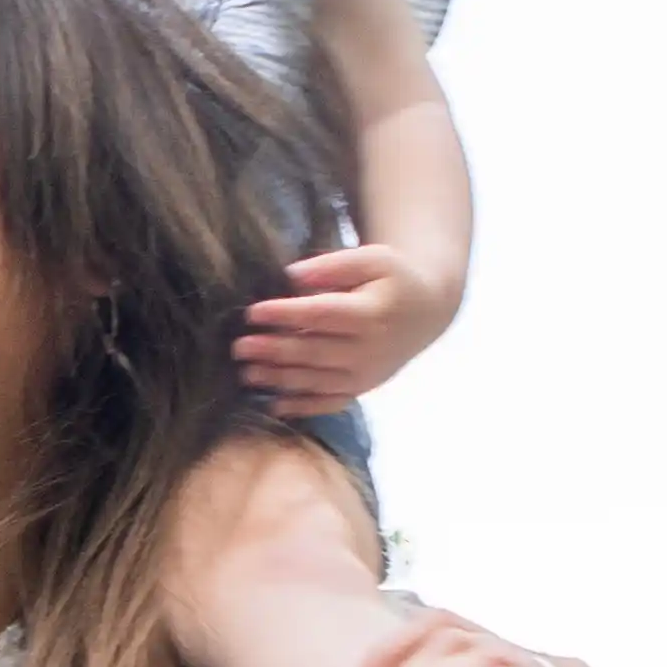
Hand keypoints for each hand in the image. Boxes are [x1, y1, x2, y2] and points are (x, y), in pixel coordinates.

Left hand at [238, 241, 452, 411]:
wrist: (427, 310)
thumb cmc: (394, 279)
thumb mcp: (373, 259)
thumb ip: (334, 266)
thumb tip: (292, 275)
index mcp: (372, 313)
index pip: (322, 315)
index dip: (286, 314)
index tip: (253, 312)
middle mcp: (369, 349)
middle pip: (314, 352)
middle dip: (274, 351)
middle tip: (239, 348)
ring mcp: (366, 374)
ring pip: (317, 381)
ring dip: (280, 380)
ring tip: (246, 374)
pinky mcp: (363, 388)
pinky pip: (330, 403)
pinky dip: (303, 407)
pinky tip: (274, 406)